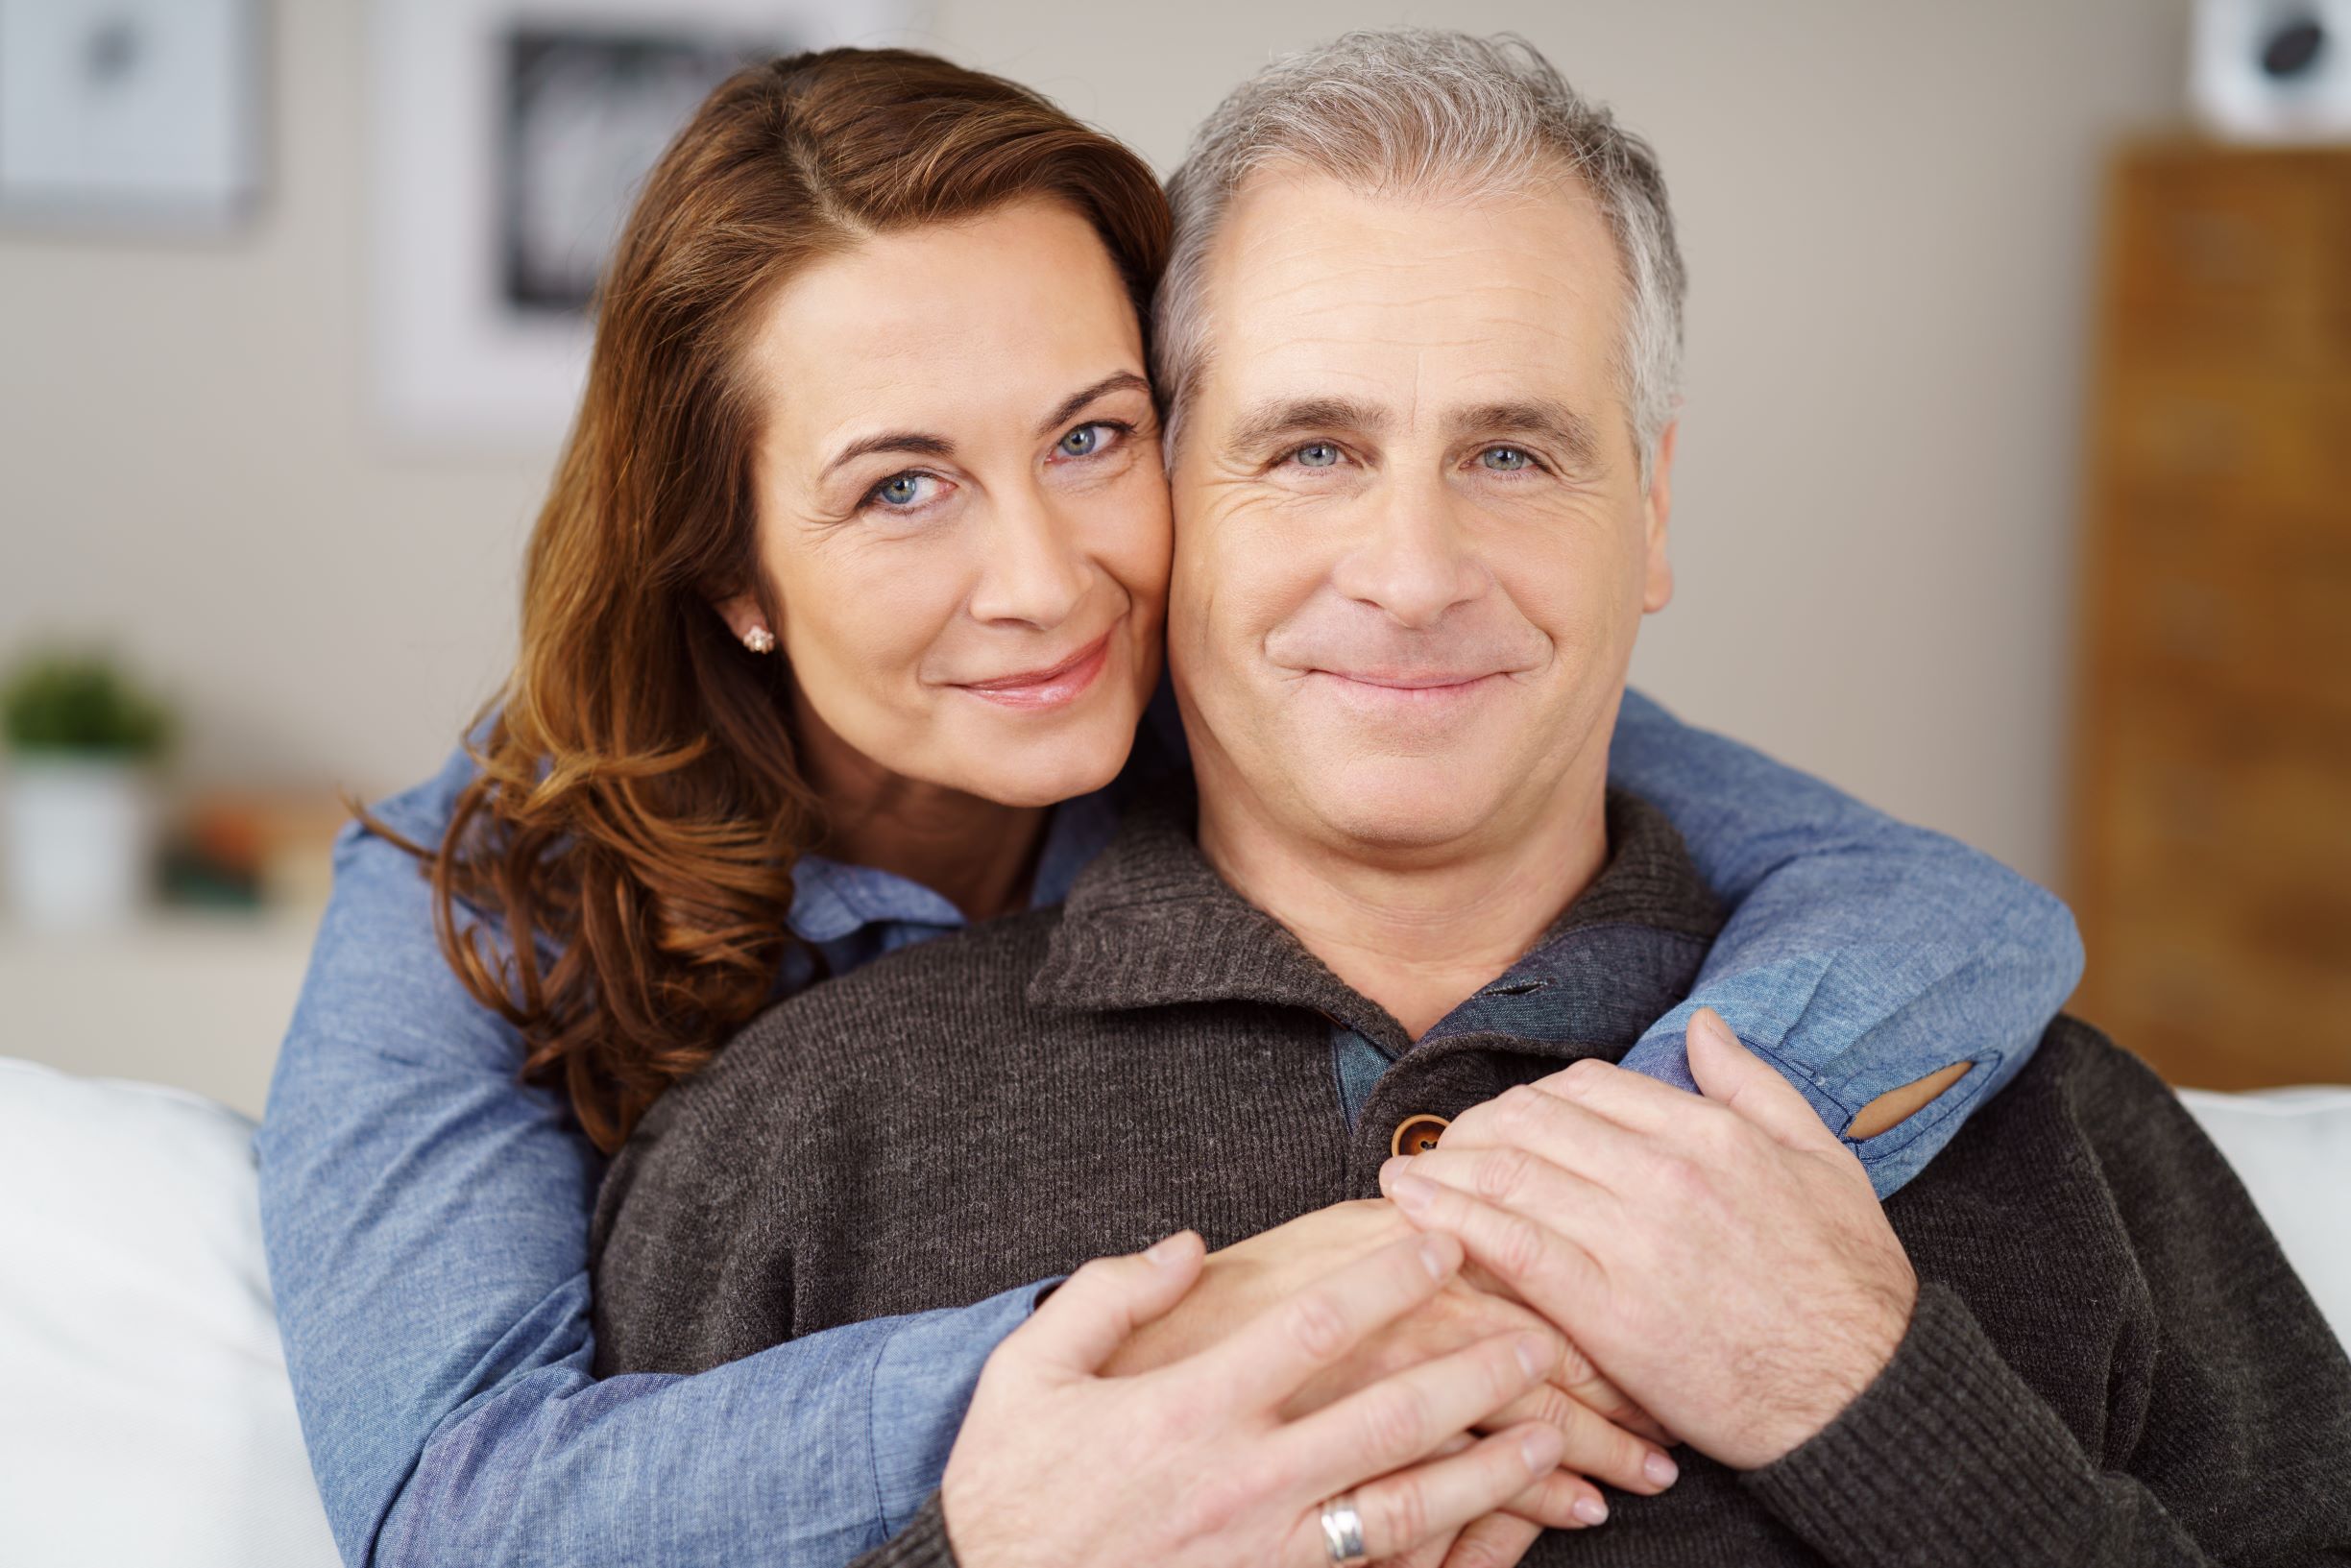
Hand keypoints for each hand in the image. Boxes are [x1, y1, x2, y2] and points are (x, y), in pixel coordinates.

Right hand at [939, 1229, 1566, 1567]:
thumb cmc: (1007, 1492)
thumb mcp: (1027, 1372)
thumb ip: (1109, 1295)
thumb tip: (1189, 1245)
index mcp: (1190, 1407)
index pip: (1315, 1325)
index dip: (1388, 1277)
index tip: (1445, 1241)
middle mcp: (1244, 1482)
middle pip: (1391, 1415)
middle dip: (1477, 1373)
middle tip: (1543, 1338)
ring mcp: (1269, 1557)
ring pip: (1407, 1508)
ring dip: (1490, 1473)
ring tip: (1553, 1442)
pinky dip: (1450, 1561)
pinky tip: (1498, 1544)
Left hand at [1381, 1008, 1917, 1469]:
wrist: (1866, 1396)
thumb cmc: (1849, 1284)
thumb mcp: (1823, 1159)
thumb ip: (1755, 1085)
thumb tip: (1704, 1025)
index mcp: (1711, 1131)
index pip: (1585, 1085)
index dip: (1529, 1101)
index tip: (1503, 1123)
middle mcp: (1666, 1172)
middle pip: (1532, 1120)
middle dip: (1474, 1128)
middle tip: (1443, 1149)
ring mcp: (1636, 1240)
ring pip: (1510, 1172)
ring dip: (1444, 1166)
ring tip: (1406, 1175)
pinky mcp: (1611, 1311)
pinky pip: (1511, 1245)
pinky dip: (1450, 1218)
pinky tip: (1411, 1208)